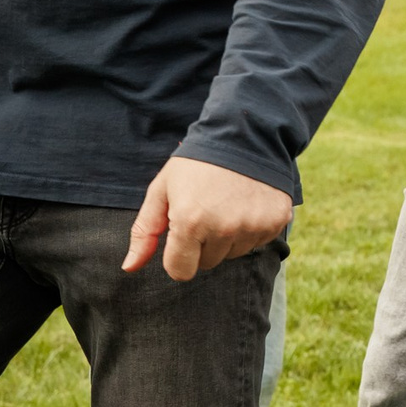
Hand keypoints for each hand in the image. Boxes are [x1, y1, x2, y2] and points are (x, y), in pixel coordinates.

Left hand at [121, 156, 295, 280]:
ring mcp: (253, 226)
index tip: (183, 233)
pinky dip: (251, 228)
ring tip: (228, 204)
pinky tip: (247, 204)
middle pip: (208, 263)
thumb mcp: (162, 190)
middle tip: (207, 210)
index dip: (178, 255)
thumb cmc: (196, 164)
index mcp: (190, 222)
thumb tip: (129, 267)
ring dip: (229, 237)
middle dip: (204, 244)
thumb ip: (144, 231)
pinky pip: (258, 242)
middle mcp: (224, 228)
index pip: (180, 271)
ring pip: (234, 254)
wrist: (245, 135)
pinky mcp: (276, 222)